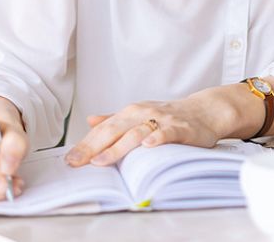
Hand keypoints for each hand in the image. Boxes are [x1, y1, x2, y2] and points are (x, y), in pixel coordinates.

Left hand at [64, 92, 230, 167]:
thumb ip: (115, 119)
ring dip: (118, 147)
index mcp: (131, 113)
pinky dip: (157, 137)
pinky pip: (167, 132)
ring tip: (102, 161)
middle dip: (93, 147)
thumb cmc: (170, 115)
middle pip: (114, 130)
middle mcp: (143, 113)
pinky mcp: (181, 128)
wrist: (204, 110)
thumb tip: (90, 120)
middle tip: (76, 162)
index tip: (69, 159)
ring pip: (136, 132)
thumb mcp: (140, 114)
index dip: (85, 144)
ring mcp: (162, 120)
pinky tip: (148, 145)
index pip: (104, 129)